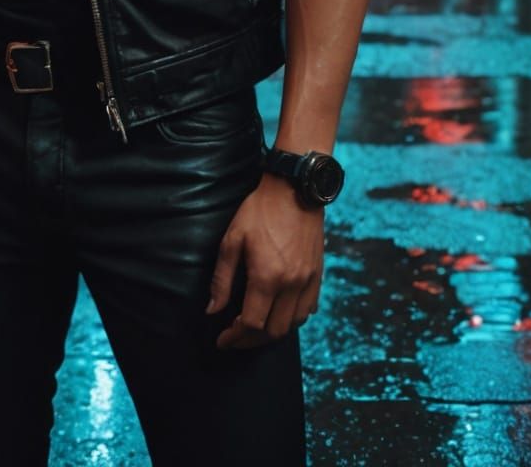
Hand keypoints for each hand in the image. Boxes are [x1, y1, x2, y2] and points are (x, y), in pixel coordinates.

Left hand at [206, 173, 322, 348]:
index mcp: (268, 277)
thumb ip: (222, 279)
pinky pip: (308, 310)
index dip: (235, 338)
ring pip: (293, 325)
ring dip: (272, 333)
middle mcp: (291, 285)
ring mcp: (308, 281)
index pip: (251, 324)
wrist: (294, 188)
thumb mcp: (232, 239)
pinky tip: (279, 314)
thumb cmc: (259, 210)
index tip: (222, 340)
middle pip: (273, 331)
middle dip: (251, 342)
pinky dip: (292, 319)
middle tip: (235, 339)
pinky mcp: (317, 275)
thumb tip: (212, 310)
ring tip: (254, 329)